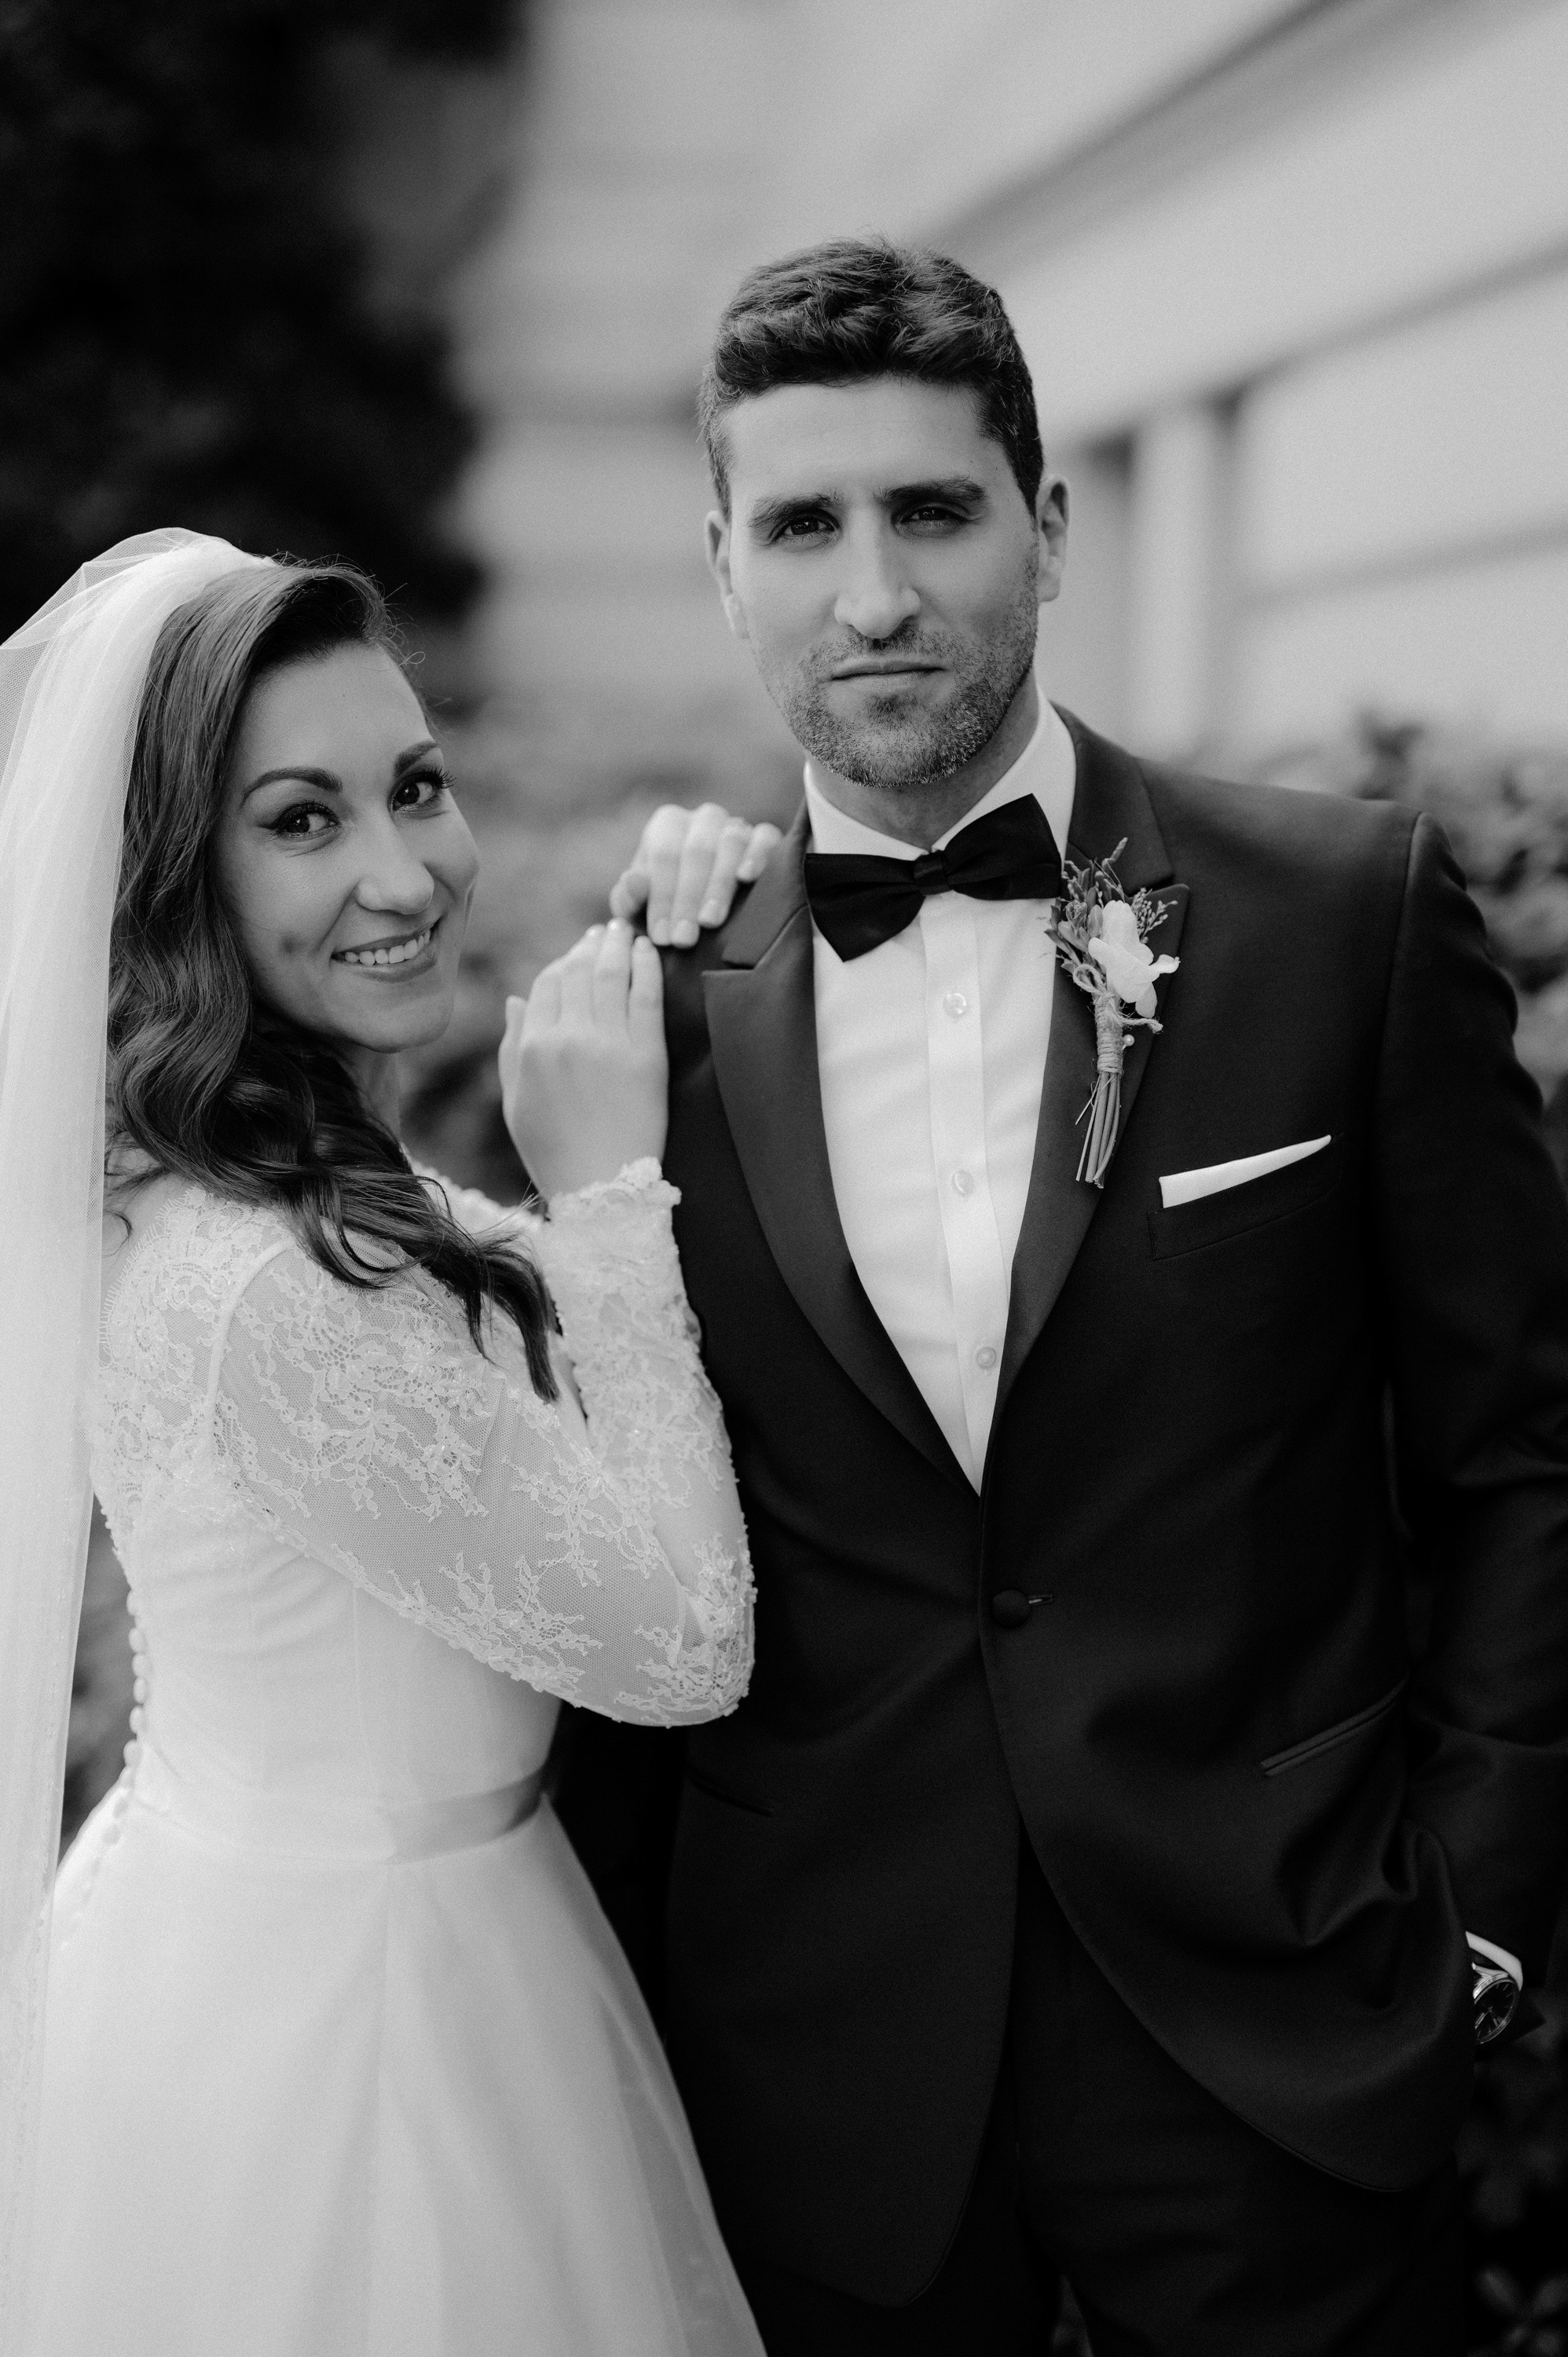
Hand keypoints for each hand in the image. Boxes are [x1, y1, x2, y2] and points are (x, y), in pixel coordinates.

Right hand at [500, 921, 667, 1199]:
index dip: (562, 962)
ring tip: (625, 931)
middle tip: (605, 931)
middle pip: (578, 972)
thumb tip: (516, 998)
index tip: (578, 951)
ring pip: (610, 975)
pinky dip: (646, 966)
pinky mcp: (646, 1055)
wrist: (601, 1190)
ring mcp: (607, 1044)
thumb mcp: (516, 1103)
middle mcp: (567, 1038)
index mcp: (532, 1048)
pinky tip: (648, 950)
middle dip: (591, 944)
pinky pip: (645, 996)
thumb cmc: (553, 1151)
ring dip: (617, 944)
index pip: (546, 984)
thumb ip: (511, 1047)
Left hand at [609, 803, 782, 946]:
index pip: (663, 856)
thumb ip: (629, 898)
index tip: (662, 937)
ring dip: (719, 885)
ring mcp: (736, 825)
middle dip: (688, 898)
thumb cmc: (666, 911)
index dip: (662, 897)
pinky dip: (758, 855)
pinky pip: (766, 838)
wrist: (702, 914)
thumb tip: (634, 880)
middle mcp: (703, 818)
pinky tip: (747, 878)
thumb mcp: (639, 910)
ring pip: (731, 843)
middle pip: (696, 851)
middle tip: (684, 940)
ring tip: (710, 922)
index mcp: (668, 825)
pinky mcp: (766, 837)